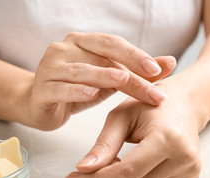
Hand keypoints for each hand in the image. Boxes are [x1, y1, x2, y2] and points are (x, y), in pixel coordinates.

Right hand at [22, 32, 175, 129]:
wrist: (39, 102)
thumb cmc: (77, 89)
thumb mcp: (110, 79)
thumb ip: (137, 71)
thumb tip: (171, 62)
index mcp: (84, 43)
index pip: (114, 45)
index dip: (136, 55)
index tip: (159, 69)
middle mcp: (66, 48)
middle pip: (102, 55)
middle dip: (129, 67)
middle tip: (152, 79)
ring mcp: (51, 67)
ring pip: (81, 70)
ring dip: (103, 75)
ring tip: (123, 79)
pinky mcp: (42, 88)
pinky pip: (60, 88)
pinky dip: (76, 91)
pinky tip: (91, 94)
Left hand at [65, 78, 203, 177]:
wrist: (184, 105)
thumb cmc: (151, 105)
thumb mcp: (122, 116)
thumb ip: (104, 144)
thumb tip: (84, 169)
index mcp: (167, 137)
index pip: (127, 171)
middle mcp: (183, 157)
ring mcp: (189, 170)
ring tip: (103, 169)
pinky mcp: (189, 177)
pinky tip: (125, 169)